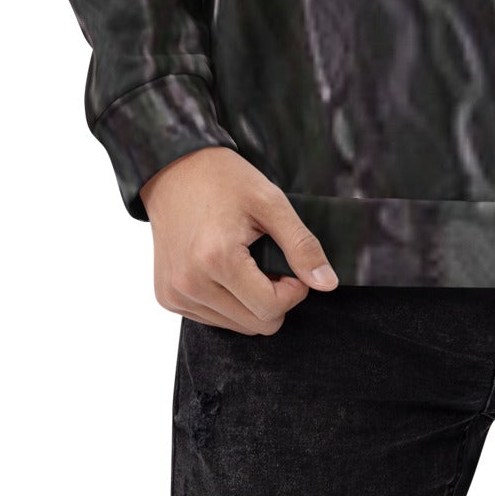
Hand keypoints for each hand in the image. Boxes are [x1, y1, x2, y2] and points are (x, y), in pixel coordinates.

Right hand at [138, 146, 338, 333]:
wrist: (174, 168)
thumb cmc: (223, 178)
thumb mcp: (270, 202)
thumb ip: (302, 245)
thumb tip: (328, 284)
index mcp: (217, 260)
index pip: (271, 309)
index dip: (292, 289)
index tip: (289, 262)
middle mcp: (190, 284)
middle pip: (256, 325)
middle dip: (273, 298)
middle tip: (268, 261)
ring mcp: (176, 295)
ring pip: (236, 327)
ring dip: (250, 301)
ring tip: (244, 261)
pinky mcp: (167, 298)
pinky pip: (213, 319)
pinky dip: (228, 301)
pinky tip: (223, 268)